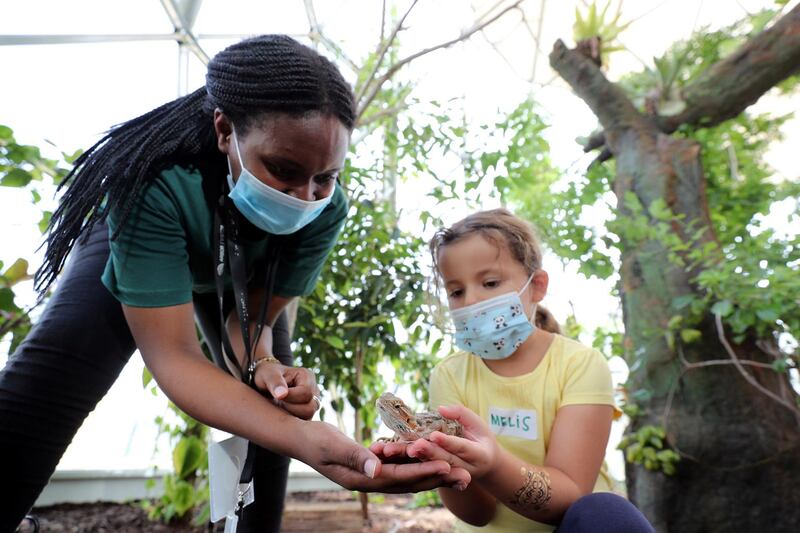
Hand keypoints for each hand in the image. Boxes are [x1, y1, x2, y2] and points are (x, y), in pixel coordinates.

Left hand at [253, 361, 319, 419]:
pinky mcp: (308, 413)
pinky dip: (291, 421)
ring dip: (290, 415)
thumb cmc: (267, 376)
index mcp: (307, 376)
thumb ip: (274, 382)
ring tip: (279, 406)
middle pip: (310, 408)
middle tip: (277, 402)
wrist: (266, 384)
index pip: (306, 393)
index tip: (276, 396)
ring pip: (308, 417)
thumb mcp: (267, 375)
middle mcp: (314, 390)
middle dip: (291, 408)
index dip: (290, 397)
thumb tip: (281, 394)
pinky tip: (281, 412)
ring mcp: (313, 402)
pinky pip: (303, 422)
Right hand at [300, 421, 470, 492]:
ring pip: (408, 477)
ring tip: (457, 472)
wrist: (299, 438)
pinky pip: (400, 468)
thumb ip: (356, 456)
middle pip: (409, 482)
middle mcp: (369, 480)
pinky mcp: (372, 466)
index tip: (446, 466)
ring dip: (433, 474)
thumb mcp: (333, 445)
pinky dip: (418, 466)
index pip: (399, 476)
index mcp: (361, 478)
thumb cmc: (313, 439)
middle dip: (437, 478)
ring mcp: (371, 475)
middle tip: (464, 476)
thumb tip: (377, 467)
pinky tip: (433, 461)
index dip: (423, 471)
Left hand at [405, 405, 499, 479]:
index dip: (448, 442)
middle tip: (416, 445)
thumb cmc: (480, 438)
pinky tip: (409, 455)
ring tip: (409, 450)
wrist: (486, 464)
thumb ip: (461, 414)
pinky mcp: (445, 476)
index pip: (462, 448)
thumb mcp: (477, 423)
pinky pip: (432, 469)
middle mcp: (468, 469)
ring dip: (422, 459)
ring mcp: (456, 475)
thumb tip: (440, 409)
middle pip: (447, 461)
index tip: (434, 435)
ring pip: (438, 467)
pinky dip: (420, 462)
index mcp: (480, 455)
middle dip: (431, 453)